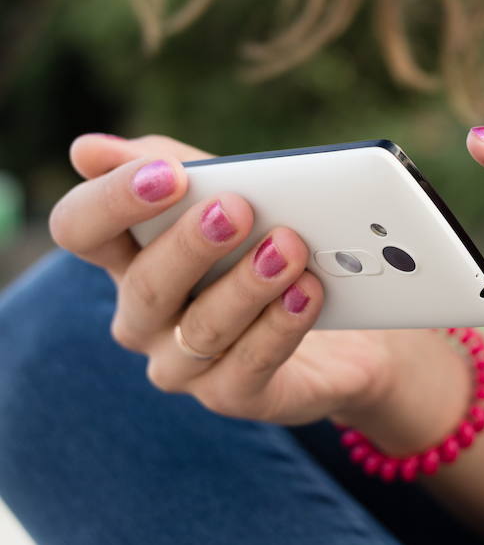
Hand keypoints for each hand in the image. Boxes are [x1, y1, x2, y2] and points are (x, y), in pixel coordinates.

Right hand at [51, 134, 469, 452]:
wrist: (343, 322)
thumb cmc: (267, 247)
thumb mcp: (231, 195)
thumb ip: (177, 167)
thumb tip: (87, 150)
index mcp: (128, 258)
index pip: (80, 230)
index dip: (113, 201)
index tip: (168, 175)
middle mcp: (143, 317)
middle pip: (146, 284)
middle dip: (193, 244)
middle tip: (239, 208)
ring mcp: (183, 363)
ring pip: (202, 328)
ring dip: (248, 284)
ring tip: (290, 247)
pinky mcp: (234, 394)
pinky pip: (250, 364)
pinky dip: (281, 325)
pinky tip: (308, 293)